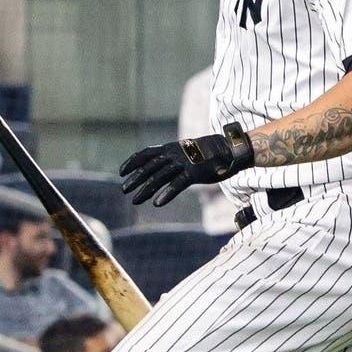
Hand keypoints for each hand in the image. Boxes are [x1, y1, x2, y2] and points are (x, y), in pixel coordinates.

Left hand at [119, 124, 253, 205]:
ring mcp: (184, 163)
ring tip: (135, 200)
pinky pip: (177, 184)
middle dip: (135, 179)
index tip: (122, 172)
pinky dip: (167, 194)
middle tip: (124, 190)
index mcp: (171, 148)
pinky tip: (158, 203)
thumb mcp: (187, 152)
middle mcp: (174, 154)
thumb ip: (174, 158)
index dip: (132, 162)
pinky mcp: (194, 173)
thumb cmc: (207, 153)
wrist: (229, 149)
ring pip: (160, 177)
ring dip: (146, 189)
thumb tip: (162, 166)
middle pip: (149, 167)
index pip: (146, 153)